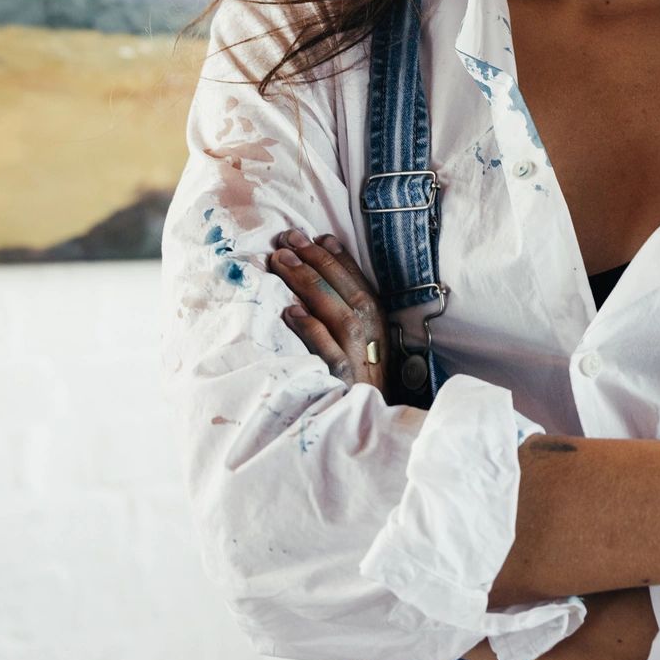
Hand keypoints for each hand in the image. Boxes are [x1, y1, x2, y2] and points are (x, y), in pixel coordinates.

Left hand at [267, 228, 389, 393]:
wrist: (370, 423)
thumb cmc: (360, 377)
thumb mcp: (363, 340)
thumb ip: (345, 306)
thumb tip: (318, 265)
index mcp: (378, 322)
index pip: (358, 281)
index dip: (338, 257)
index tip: (315, 236)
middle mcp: (371, 336)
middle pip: (345, 292)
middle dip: (316, 262)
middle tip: (287, 241)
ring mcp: (357, 358)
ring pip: (336, 314)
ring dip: (308, 284)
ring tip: (281, 262)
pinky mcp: (342, 380)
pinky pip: (327, 351)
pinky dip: (311, 329)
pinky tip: (290, 311)